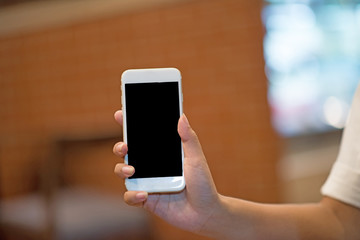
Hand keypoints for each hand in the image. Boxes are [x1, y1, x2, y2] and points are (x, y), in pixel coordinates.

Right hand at [113, 110, 219, 233]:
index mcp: (161, 153)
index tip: (120, 114)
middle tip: (124, 146)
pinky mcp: (145, 199)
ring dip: (121, 169)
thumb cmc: (203, 184)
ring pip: (123, 172)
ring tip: (131, 170)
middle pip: (127, 152)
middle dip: (120, 146)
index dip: (129, 125)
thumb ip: (189, 139)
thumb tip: (182, 116)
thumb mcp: (197, 159)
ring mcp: (147, 182)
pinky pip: (130, 197)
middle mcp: (151, 166)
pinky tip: (143, 194)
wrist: (205, 212)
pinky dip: (132, 195)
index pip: (142, 136)